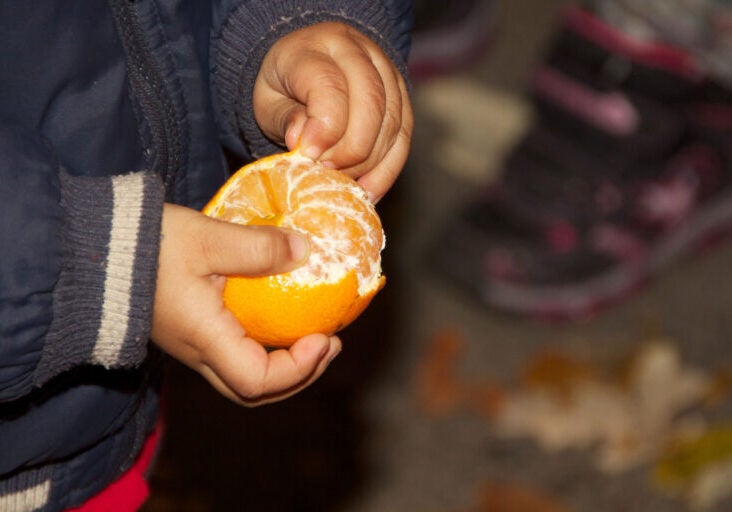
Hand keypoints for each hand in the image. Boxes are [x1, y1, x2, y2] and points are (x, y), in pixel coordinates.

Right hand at [151, 204, 341, 405]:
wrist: (93, 247)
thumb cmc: (144, 245)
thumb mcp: (207, 238)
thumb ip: (258, 247)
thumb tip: (306, 251)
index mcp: (205, 338)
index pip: (259, 381)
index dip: (299, 369)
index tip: (323, 338)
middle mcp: (199, 352)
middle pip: (255, 391)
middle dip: (301, 375)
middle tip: (329, 344)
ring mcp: (193, 345)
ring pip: (245, 376)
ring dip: (286, 364)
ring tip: (313, 335)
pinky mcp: (191, 331)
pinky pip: (234, 354)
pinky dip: (266, 347)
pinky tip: (279, 317)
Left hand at [253, 21, 412, 202]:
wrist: (310, 68)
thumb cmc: (285, 88)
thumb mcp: (270, 101)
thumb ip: (286, 119)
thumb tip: (302, 142)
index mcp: (316, 46)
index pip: (329, 84)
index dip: (324, 127)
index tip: (309, 156)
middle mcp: (358, 51)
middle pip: (370, 103)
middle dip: (350, 150)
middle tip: (326, 172)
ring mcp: (387, 71)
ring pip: (392, 123)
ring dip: (368, 163)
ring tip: (341, 183)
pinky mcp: (402, 96)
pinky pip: (404, 138)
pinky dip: (387, 171)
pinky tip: (368, 192)